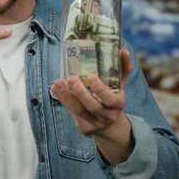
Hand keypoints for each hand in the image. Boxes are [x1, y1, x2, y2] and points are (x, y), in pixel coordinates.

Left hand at [51, 49, 133, 164]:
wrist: (110, 126)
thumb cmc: (112, 98)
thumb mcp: (120, 85)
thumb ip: (122, 68)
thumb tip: (123, 51)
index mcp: (118, 104)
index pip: (110, 99)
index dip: (100, 89)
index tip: (91, 76)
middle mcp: (108, 116)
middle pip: (93, 107)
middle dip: (81, 93)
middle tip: (71, 78)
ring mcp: (95, 123)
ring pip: (79, 111)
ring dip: (66, 96)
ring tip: (58, 83)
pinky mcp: (84, 127)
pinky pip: (72, 114)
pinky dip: (62, 100)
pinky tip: (55, 89)